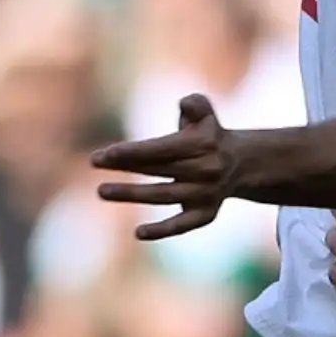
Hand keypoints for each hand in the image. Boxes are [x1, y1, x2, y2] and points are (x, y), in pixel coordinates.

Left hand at [92, 94, 239, 239]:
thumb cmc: (208, 136)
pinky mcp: (206, 214)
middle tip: (94, 161)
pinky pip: (183, 225)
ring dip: (131, 194)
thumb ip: (196, 103)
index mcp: (204, 145)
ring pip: (163, 195)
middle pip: (158, 169)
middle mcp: (206, 170)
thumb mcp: (205, 114)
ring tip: (101, 191)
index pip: (161, 149)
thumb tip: (184, 104)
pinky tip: (138, 233)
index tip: (105, 153)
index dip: (132, 151)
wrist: (241, 164)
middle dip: (125, 165)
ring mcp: (206, 194)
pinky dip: (162, 230)